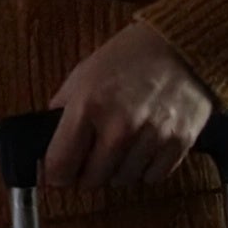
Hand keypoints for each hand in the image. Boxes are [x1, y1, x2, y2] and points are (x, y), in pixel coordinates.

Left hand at [42, 21, 217, 189]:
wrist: (177, 47)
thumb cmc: (125, 59)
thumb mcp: (82, 75)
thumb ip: (62, 110)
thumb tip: (47, 145)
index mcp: (87, 106)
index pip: (61, 165)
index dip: (55, 174)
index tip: (57, 174)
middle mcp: (119, 127)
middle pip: (92, 180)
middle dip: (86, 173)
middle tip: (89, 159)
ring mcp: (151, 137)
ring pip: (122, 180)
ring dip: (116, 171)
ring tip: (119, 147)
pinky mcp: (179, 143)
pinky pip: (152, 177)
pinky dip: (144, 169)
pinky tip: (142, 148)